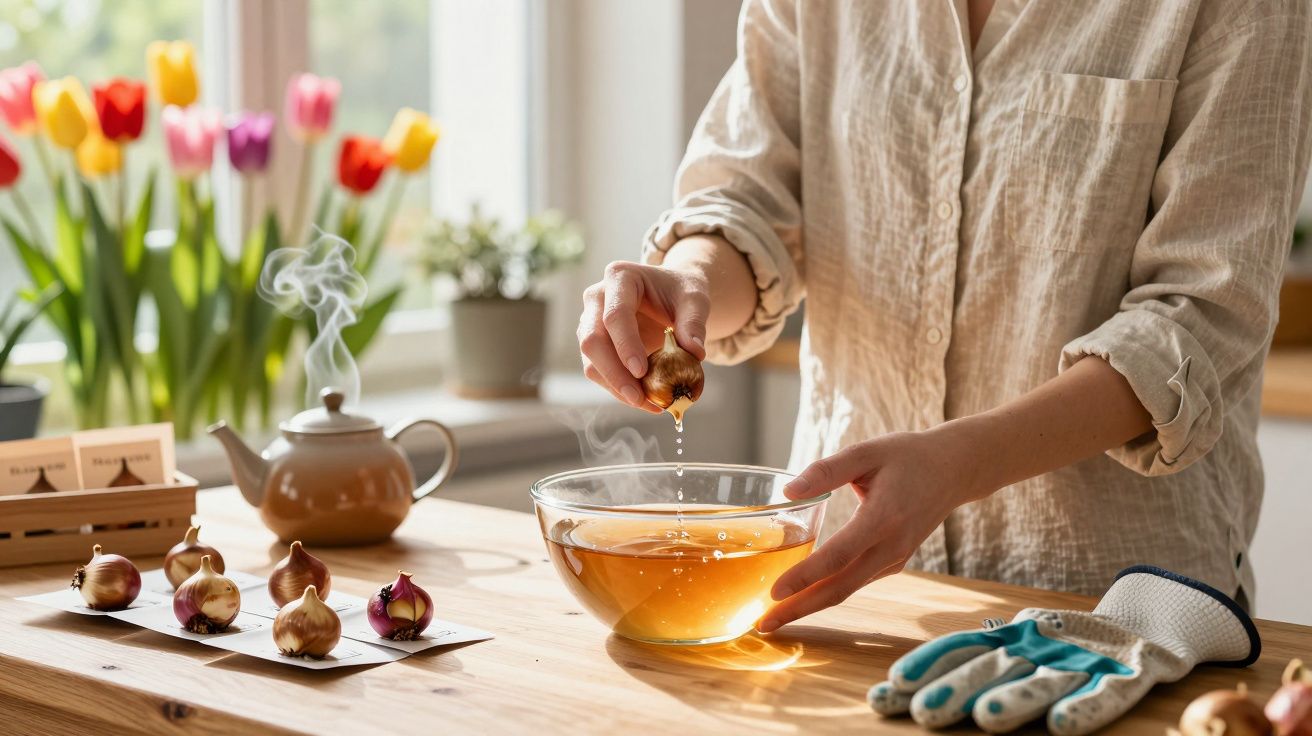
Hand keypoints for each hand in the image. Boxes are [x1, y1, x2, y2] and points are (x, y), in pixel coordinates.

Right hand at [577, 260, 709, 410]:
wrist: (671, 294)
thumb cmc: (681, 292)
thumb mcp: (695, 299)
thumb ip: (694, 322)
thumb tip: (694, 352)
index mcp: (620, 277)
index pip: (615, 314)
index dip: (625, 344)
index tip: (641, 371)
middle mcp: (597, 298)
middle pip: (592, 340)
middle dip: (615, 374)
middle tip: (640, 397)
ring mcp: (591, 322)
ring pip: (591, 361)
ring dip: (616, 388)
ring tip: (649, 404)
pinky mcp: (595, 346)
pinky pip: (599, 372)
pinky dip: (619, 390)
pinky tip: (646, 401)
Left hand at [758, 425, 991, 632]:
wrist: (954, 471)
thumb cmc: (907, 456)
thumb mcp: (866, 452)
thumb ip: (826, 470)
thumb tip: (788, 491)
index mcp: (883, 518)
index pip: (838, 556)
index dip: (805, 577)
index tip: (775, 592)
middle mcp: (891, 546)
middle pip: (840, 588)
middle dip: (800, 609)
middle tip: (765, 625)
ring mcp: (895, 559)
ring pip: (847, 590)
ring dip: (811, 605)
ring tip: (775, 617)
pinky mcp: (894, 562)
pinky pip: (857, 582)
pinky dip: (829, 593)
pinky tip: (803, 597)